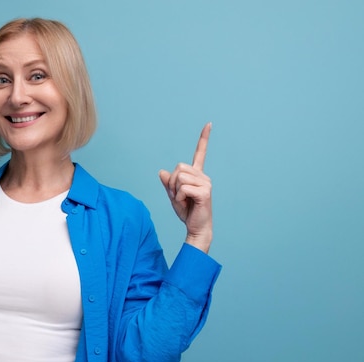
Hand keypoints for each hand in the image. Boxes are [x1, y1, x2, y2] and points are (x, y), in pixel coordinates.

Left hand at [158, 122, 212, 252]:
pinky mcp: (205, 192)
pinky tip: (187, 203)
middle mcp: (203, 176)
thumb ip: (168, 184)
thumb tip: (162, 172)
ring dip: (175, 191)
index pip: (200, 153)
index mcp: (197, 175)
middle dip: (172, 182)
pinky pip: (183, 188)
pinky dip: (179, 197)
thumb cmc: (187, 212)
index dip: (204, 139)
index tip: (209, 124)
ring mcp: (206, 183)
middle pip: (178, 167)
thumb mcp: (173, 196)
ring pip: (179, 177)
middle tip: (178, 195)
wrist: (196, 228)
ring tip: (183, 200)